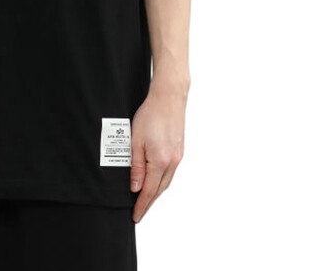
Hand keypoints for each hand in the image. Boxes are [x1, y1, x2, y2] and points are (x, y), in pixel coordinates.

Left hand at [130, 88, 186, 221]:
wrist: (169, 98)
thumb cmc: (150, 115)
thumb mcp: (135, 140)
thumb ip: (136, 166)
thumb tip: (135, 187)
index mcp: (160, 161)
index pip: (149, 191)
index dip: (141, 206)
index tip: (135, 217)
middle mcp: (172, 162)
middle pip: (159, 190)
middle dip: (149, 203)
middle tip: (138, 212)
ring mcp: (178, 157)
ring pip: (166, 182)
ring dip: (156, 193)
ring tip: (144, 200)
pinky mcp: (180, 151)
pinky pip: (170, 173)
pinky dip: (161, 181)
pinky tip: (155, 181)